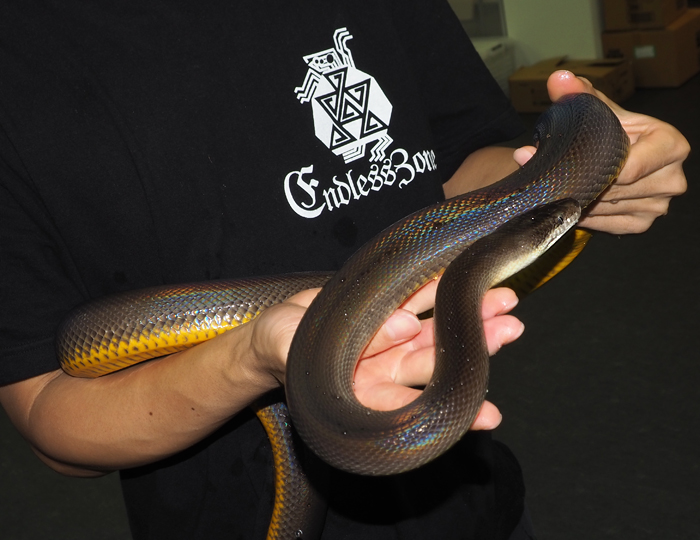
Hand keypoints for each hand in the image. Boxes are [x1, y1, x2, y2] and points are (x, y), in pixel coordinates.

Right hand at [259, 282, 522, 430]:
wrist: (275, 329)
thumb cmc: (279, 346)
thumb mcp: (293, 348)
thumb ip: (346, 345)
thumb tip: (407, 325)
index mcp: (361, 393)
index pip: (410, 405)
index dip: (449, 408)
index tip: (489, 414)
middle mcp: (382, 370)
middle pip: (433, 361)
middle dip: (473, 348)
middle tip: (509, 332)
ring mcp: (386, 341)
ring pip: (433, 331)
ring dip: (470, 318)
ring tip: (506, 305)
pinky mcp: (384, 310)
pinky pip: (416, 300)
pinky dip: (442, 293)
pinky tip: (471, 286)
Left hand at [513, 70, 688, 233]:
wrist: (614, 155)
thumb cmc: (613, 131)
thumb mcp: (600, 111)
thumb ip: (580, 95)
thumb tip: (558, 80)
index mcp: (671, 145)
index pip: (630, 168)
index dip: (597, 169)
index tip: (572, 163)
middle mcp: (672, 178)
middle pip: (616, 190)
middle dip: (581, 182)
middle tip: (553, 175)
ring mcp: (659, 205)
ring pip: (608, 208)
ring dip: (578, 200)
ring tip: (560, 186)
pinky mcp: (642, 223)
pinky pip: (607, 224)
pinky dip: (585, 215)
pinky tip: (574, 202)